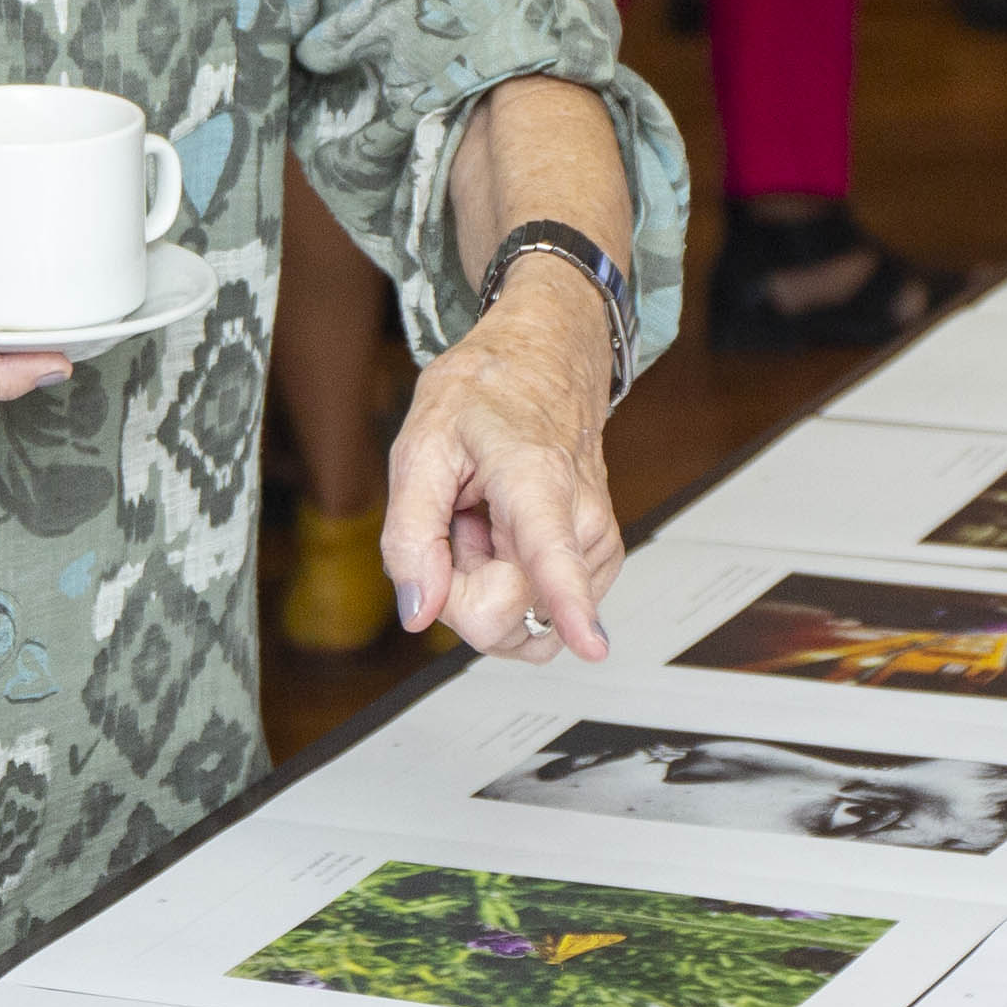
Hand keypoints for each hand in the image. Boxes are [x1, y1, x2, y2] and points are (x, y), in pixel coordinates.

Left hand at [382, 275, 622, 661]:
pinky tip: (499, 532)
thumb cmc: (486, 392)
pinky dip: (503, 582)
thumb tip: (418, 613)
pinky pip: (534, 613)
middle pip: (502, 613)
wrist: (546, 361)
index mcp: (536, 479)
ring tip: (481, 519)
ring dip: (481, 583)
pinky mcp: (596, 566)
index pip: (553, 553)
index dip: (570, 605)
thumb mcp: (420, 443)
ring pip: (518, 622)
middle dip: (458, 586)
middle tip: (458, 519)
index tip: (593, 645)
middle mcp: (581, 522)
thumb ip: (410, 535)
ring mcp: (595, 549)